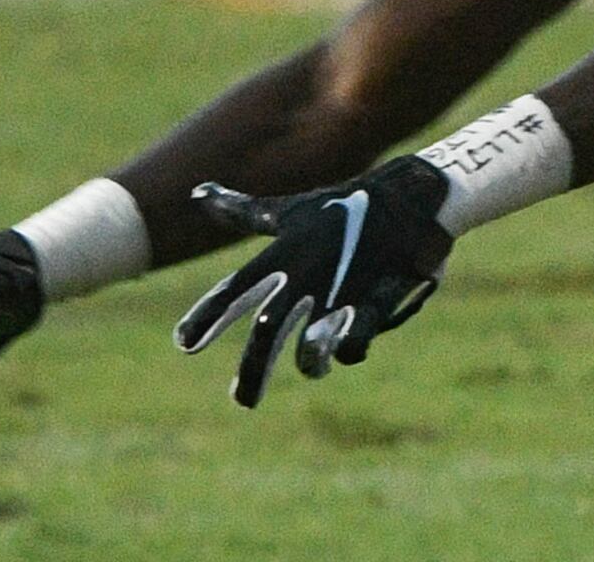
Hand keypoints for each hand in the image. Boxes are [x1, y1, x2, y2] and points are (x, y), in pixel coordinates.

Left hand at [174, 160, 453, 408]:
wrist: (410, 193)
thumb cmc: (343, 206)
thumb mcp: (289, 211)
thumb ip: (241, 211)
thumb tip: (198, 192)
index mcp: (282, 255)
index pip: (234, 291)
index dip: (207, 317)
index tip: (183, 344)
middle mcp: (305, 275)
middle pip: (268, 332)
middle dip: (252, 370)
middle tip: (241, 401)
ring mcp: (340, 289)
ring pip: (313, 344)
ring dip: (309, 363)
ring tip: (313, 369)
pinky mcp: (377, 298)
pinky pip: (357, 339)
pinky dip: (349, 349)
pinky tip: (347, 350)